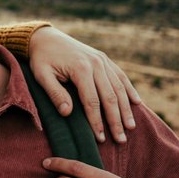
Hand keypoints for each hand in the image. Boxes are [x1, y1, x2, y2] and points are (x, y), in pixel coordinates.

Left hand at [28, 27, 139, 142]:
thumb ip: (55, 94)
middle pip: (110, 97)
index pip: (92, 101)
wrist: (45, 37)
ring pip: (119, 87)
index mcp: (81, 68)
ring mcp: (102, 60)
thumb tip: (67, 113)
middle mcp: (96, 63)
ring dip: (126, 109)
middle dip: (116, 120)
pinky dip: (129, 90)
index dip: (97, 121)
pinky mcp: (104, 59)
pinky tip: (137, 103)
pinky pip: (120, 76)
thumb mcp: (41, 75)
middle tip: (120, 140)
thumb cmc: (42, 59)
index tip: (100, 138)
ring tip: (131, 127)